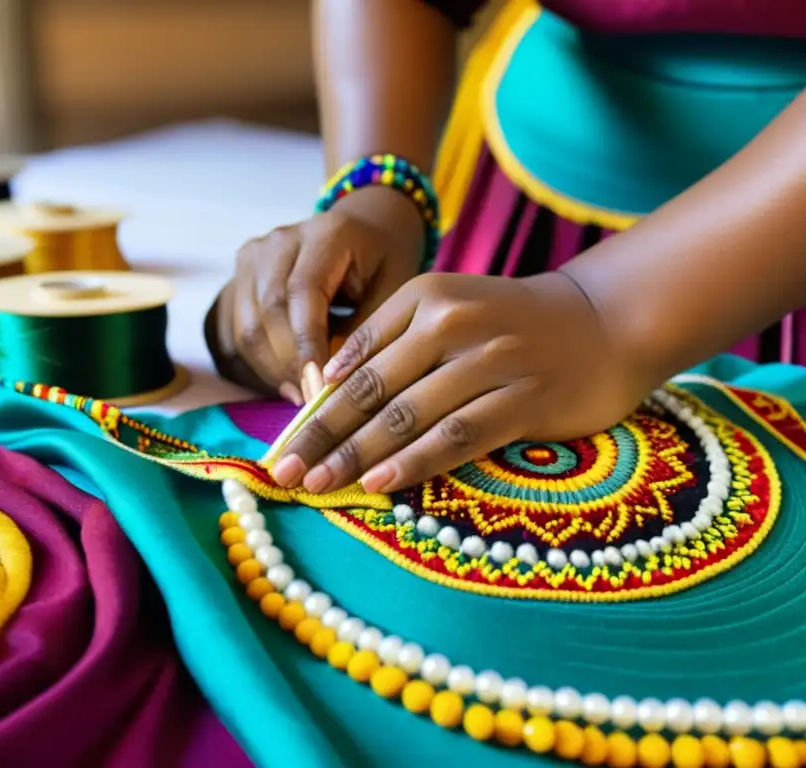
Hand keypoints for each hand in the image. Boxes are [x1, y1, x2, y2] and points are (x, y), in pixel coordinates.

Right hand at [205, 186, 424, 402]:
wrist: (364, 231)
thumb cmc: (384, 265)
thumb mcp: (393, 292)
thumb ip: (365, 332)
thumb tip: (333, 382)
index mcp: (326, 234)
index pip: (302, 291)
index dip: (306, 343)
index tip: (318, 387)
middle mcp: (281, 239)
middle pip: (268, 310)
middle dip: (288, 364)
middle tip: (312, 403)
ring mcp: (255, 255)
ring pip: (247, 324)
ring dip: (271, 369)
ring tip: (300, 396)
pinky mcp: (241, 275)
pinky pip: (237, 329)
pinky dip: (258, 362)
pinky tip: (285, 382)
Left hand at [269, 270, 654, 493]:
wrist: (602, 321)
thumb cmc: (510, 324)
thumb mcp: (446, 311)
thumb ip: (389, 340)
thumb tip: (324, 388)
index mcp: (426, 298)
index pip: (354, 362)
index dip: (314, 407)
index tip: (283, 442)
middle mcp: (454, 323)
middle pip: (370, 391)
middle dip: (320, 436)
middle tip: (283, 471)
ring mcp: (491, 361)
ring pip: (407, 416)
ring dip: (356, 456)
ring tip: (317, 485)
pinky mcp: (524, 399)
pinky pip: (456, 436)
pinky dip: (414, 462)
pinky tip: (379, 483)